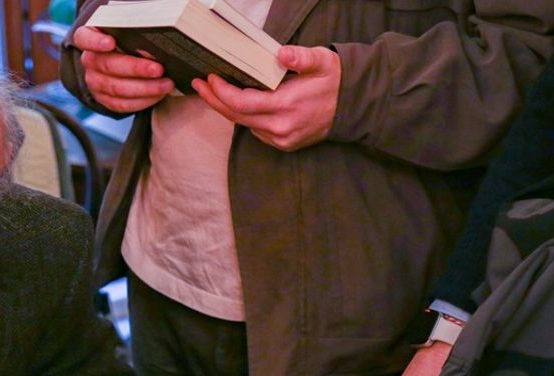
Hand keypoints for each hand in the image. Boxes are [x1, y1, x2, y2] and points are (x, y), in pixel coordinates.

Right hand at [72, 26, 173, 113]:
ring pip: (117, 88)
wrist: (122, 59)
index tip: (111, 42)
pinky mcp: (104, 99)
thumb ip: (135, 34)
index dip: (96, 41)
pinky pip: (122, 104)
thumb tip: (154, 46)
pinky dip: (143, 100)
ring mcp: (94, 82)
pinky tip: (159, 94)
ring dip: (145, 88)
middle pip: (108, 65)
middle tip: (158, 69)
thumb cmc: (127, 40)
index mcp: (88, 38)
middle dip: (136, 68)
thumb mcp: (127, 31)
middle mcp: (89, 61)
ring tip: (166, 84)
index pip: (85, 38)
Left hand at [192, 45, 340, 150]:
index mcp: (287, 105)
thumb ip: (301, 57)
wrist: (353, 105)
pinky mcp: (284, 144)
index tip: (210, 78)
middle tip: (199, 85)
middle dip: (215, 100)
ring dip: (226, 109)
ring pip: (244, 125)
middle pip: (236, 117)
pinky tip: (236, 104)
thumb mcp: (322, 61)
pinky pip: (256, 131)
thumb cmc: (334, 80)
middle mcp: (281, 127)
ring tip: (212, 92)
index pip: (242, 103)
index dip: (221, 93)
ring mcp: (282, 138)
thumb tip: (282, 54)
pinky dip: (244, 117)